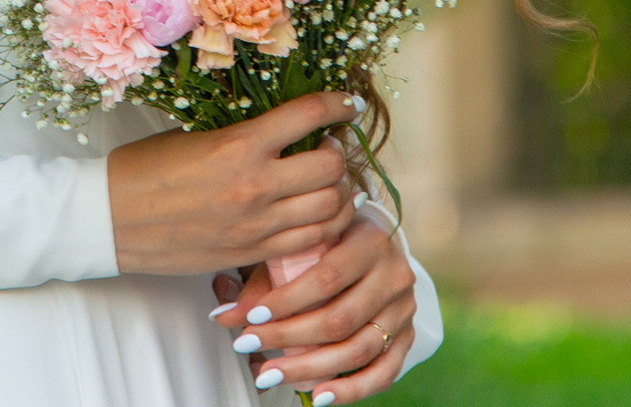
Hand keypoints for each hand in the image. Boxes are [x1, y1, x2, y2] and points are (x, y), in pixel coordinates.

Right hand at [106, 93, 359, 275]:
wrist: (111, 220)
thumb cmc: (143, 170)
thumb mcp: (194, 136)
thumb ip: (243, 137)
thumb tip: (282, 132)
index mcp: (239, 144)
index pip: (308, 115)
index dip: (337, 105)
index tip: (345, 105)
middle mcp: (256, 185)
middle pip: (331, 167)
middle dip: (339, 154)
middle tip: (331, 148)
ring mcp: (257, 225)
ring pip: (331, 209)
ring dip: (338, 193)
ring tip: (329, 184)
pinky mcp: (251, 254)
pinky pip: (310, 243)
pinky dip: (324, 227)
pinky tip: (317, 216)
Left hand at [208, 210, 417, 401]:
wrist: (377, 248)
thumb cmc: (331, 245)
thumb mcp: (302, 247)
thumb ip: (265, 278)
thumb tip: (223, 315)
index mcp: (369, 240)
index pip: (327, 276)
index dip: (288, 301)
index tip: (252, 317)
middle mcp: (393, 275)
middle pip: (340, 319)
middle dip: (288, 338)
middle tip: (249, 345)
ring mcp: (403, 309)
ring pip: (358, 349)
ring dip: (309, 369)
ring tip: (270, 374)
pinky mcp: (407, 337)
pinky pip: (384, 372)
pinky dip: (351, 390)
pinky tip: (319, 397)